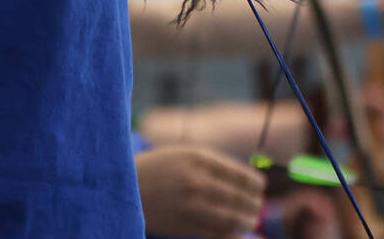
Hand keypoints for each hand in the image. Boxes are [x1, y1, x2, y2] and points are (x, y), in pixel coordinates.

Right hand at [134, 144, 264, 238]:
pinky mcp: (183, 225)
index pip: (239, 173)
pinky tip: (234, 232)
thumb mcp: (184, 153)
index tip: (260, 187)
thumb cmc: (158, 167)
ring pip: (230, 218)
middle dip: (253, 204)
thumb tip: (245, 179)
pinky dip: (229, 234)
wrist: (123, 186)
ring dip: (245, 221)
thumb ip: (213, 163)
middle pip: (238, 196)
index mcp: (198, 158)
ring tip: (250, 220)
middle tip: (258, 206)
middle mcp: (196, 180)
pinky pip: (215, 233)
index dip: (254, 183)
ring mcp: (190, 205)